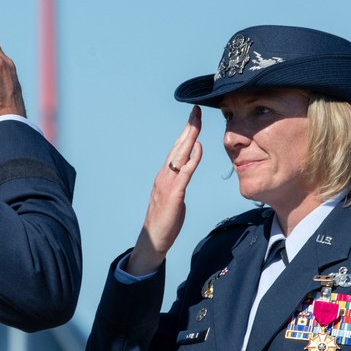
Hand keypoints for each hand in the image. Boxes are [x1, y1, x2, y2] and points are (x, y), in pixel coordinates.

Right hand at [126, 106, 202, 275]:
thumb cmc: (164, 221)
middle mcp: (164, 175)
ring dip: (189, 137)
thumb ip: (180, 182)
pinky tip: (198, 148)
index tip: (194, 118)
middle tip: (196, 110)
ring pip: (180, 155)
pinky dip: (192, 160)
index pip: (177, 149)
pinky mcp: (173, 195)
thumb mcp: (174, 197)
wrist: (152, 240)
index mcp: (165, 176)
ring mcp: (167, 184)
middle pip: (178, 146)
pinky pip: (185, 174)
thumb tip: (187, 170)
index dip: (186, 133)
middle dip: (188, 128)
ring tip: (197, 121)